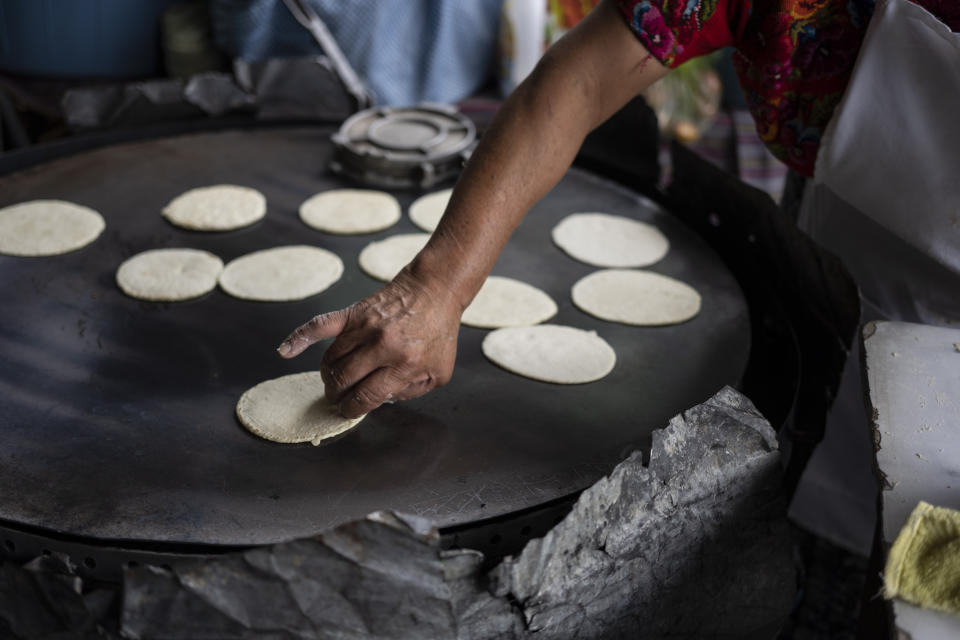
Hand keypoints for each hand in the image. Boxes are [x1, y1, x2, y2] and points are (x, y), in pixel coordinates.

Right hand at [276, 268, 461, 417]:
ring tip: (333, 381)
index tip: (349, 411)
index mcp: (403, 365)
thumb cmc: (438, 332)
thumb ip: (411, 391)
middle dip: (336, 395)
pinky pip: (320, 326)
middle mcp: (382, 346)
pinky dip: (299, 338)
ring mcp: (365, 328)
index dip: (352, 409)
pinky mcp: (354, 312)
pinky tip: (285, 350)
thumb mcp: (438, 372)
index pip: (365, 397)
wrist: (435, 291)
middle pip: (343, 381)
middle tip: (337, 398)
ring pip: (331, 360)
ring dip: (327, 376)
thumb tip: (380, 400)